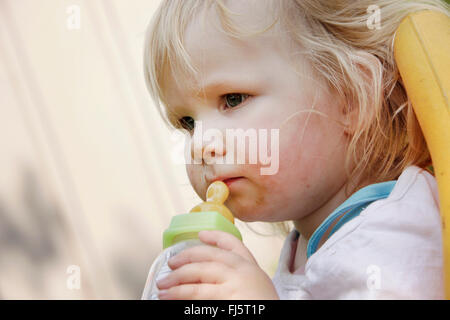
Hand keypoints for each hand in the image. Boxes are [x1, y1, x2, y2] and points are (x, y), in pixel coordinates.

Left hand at [156, 230, 278, 299]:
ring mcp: (234, 285)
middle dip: (186, 259)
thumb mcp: (257, 289)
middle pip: (209, 257)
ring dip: (177, 282)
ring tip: (162, 288)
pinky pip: (198, 295)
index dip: (215, 236)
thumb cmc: (262, 306)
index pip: (233, 244)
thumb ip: (236, 278)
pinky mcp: (226, 300)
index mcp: (252, 269)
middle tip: (171, 265)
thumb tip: (204, 274)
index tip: (201, 234)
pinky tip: (170, 298)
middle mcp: (243, 272)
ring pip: (198, 276)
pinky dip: (181, 296)